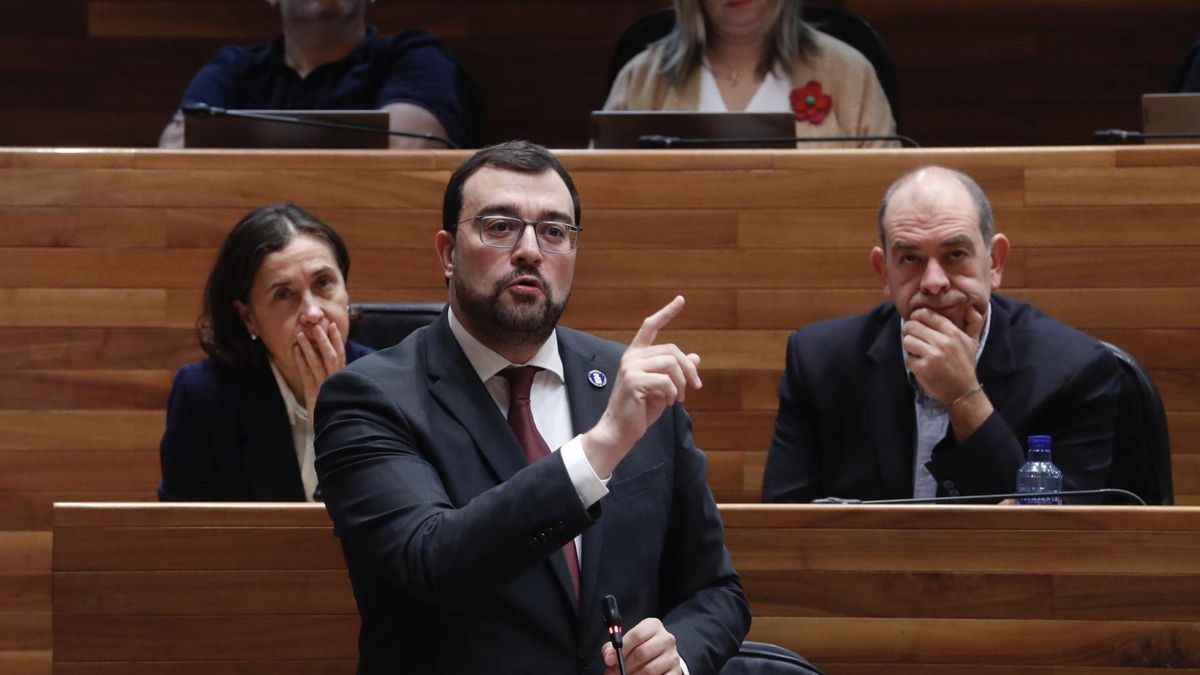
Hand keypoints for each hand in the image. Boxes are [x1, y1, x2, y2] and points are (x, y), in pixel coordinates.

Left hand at [293, 322, 346, 419]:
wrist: (333, 427)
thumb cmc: (336, 407)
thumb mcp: (338, 389)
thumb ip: (337, 376)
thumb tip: (333, 359)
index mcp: (343, 377)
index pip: (341, 355)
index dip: (336, 340)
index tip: (331, 326)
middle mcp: (335, 379)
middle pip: (330, 356)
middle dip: (323, 340)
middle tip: (316, 326)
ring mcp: (324, 386)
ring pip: (317, 363)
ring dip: (309, 347)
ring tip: (300, 335)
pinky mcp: (313, 393)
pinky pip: (306, 374)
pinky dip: (301, 362)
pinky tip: (295, 351)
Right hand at [582, 296, 700, 477]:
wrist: (620, 431)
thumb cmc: (639, 410)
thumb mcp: (663, 388)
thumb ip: (675, 372)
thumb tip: (696, 357)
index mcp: (636, 355)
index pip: (651, 326)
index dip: (667, 313)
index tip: (681, 299)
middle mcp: (631, 357)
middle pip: (672, 349)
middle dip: (689, 369)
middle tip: (695, 387)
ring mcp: (630, 367)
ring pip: (671, 363)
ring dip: (682, 383)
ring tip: (679, 398)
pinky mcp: (633, 380)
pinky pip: (666, 380)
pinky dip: (673, 392)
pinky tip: (669, 402)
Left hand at [602, 617, 681, 674]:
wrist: (662, 656)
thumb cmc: (641, 647)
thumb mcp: (628, 642)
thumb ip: (612, 647)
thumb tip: (609, 657)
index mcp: (653, 626)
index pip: (636, 635)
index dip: (620, 649)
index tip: (609, 661)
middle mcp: (666, 639)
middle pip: (642, 653)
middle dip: (624, 666)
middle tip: (613, 673)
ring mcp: (673, 656)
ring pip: (649, 669)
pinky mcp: (675, 671)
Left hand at [902, 306, 983, 405]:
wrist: (962, 391)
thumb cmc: (965, 364)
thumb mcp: (972, 341)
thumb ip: (973, 322)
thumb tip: (970, 306)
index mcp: (953, 332)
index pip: (926, 314)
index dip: (916, 316)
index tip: (917, 322)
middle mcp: (942, 342)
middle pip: (912, 326)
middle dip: (910, 331)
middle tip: (914, 337)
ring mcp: (931, 355)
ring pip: (907, 340)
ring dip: (910, 346)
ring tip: (918, 351)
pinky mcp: (922, 368)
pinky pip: (907, 357)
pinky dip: (911, 362)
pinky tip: (921, 365)